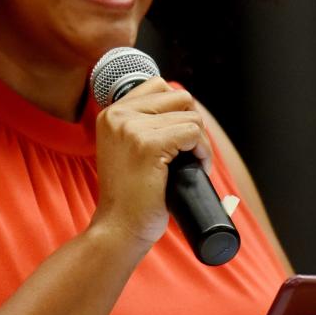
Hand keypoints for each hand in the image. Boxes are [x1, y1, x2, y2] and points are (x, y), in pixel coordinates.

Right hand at [90, 77, 210, 249]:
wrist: (119, 228)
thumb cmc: (130, 195)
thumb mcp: (127, 148)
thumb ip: (144, 124)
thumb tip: (184, 106)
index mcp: (112, 113)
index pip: (159, 86)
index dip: (178, 111)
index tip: (179, 138)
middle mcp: (118, 115)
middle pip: (180, 97)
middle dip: (193, 123)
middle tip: (190, 153)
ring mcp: (132, 128)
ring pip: (191, 115)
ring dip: (201, 141)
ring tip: (192, 164)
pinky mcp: (148, 144)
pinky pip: (193, 132)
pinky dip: (203, 151)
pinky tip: (196, 168)